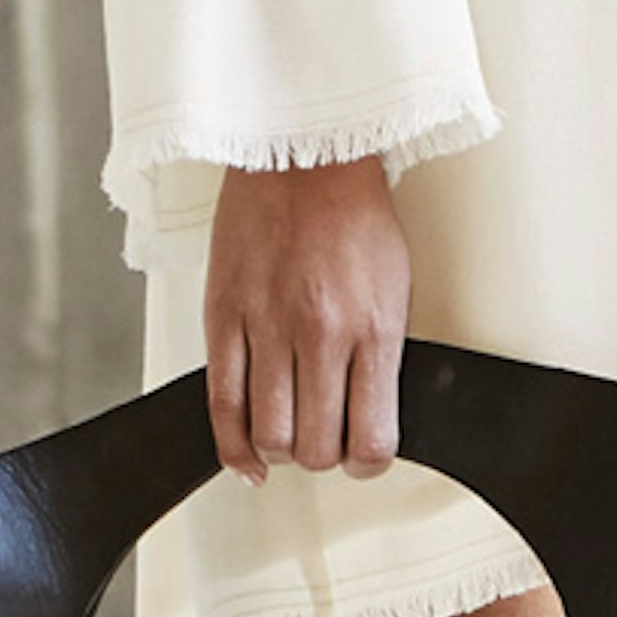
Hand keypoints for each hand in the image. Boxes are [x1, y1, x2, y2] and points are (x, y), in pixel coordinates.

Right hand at [204, 157, 409, 482]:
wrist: (304, 154)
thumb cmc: (354, 215)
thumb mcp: (395, 286)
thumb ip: (383, 354)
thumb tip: (370, 414)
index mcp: (373, 328)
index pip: (372, 437)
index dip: (369, 462)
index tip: (365, 455)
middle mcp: (320, 333)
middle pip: (316, 447)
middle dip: (323, 457)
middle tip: (324, 440)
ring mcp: (267, 325)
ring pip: (268, 435)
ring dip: (280, 451)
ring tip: (289, 433)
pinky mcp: (223, 314)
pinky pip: (221, 403)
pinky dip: (233, 446)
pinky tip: (247, 456)